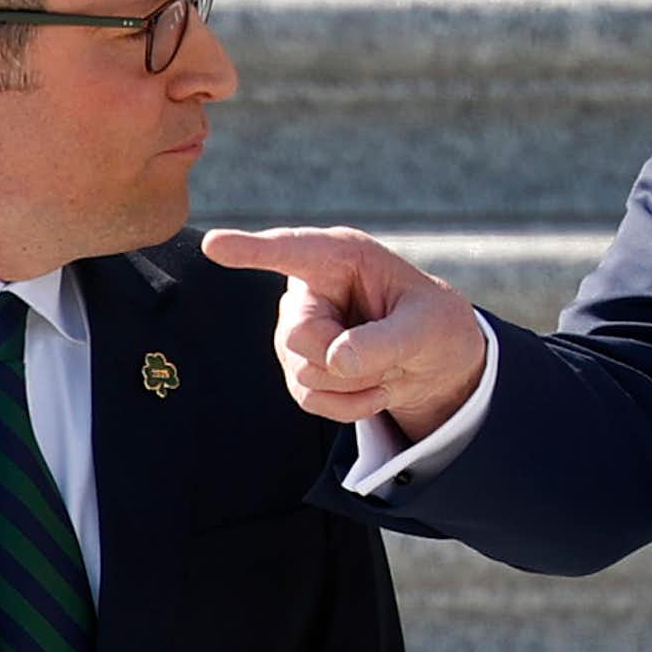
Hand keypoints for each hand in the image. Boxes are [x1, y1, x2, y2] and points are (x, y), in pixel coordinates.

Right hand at [204, 226, 487, 439]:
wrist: (437, 362)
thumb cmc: (435, 326)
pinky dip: (348, 406)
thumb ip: (386, 341)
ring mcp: (297, 331)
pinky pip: (308, 399)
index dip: (251, 250)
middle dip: (345, 359)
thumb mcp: (427, 330)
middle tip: (390, 355)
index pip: (289, 252)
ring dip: (354, 384)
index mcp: (341, 257)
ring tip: (386, 368)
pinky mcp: (298, 368)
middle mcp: (309, 290)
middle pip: (298, 337)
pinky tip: (374, 389)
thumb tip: (336, 361)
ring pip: (303, 373)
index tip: (214, 245)